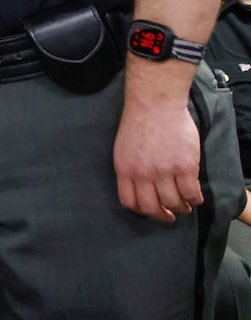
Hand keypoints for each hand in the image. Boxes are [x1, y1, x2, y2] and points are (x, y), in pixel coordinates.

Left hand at [113, 100, 202, 222]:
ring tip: (185, 205)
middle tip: (170, 215)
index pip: (130, 202)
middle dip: (162, 216)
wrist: (155, 104)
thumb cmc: (139, 123)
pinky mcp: (185, 166)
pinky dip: (195, 199)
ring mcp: (164, 171)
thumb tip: (140, 188)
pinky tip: (196, 197)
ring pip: (173, 203)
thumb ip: (130, 169)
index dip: (142, 211)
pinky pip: (191, 193)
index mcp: (124, 169)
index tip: (151, 211)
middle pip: (152, 207)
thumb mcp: (123, 148)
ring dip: (181, 208)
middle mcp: (143, 174)